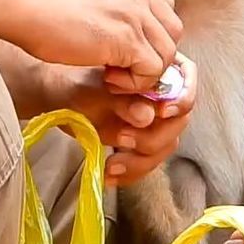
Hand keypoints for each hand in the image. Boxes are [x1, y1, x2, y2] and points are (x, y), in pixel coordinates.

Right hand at [20, 0, 182, 90]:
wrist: (19, 4)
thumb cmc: (40, 3)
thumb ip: (112, 2)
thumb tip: (124, 29)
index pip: (164, 7)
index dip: (151, 34)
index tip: (127, 49)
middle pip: (172, 30)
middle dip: (153, 53)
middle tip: (122, 66)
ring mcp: (134, 12)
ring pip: (167, 52)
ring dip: (144, 71)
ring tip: (113, 75)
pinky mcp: (126, 38)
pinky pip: (152, 69)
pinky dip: (135, 82)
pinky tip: (109, 78)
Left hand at [54, 53, 197, 186]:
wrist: (57, 95)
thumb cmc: (75, 82)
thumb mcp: (95, 90)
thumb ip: (123, 102)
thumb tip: (148, 115)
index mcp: (157, 67)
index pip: (186, 79)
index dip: (182, 97)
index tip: (162, 112)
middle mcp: (162, 93)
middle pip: (179, 119)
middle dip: (153, 136)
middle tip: (123, 139)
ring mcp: (153, 119)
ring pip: (165, 144)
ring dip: (141, 160)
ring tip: (112, 165)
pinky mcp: (141, 142)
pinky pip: (147, 160)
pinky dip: (131, 172)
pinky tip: (111, 175)